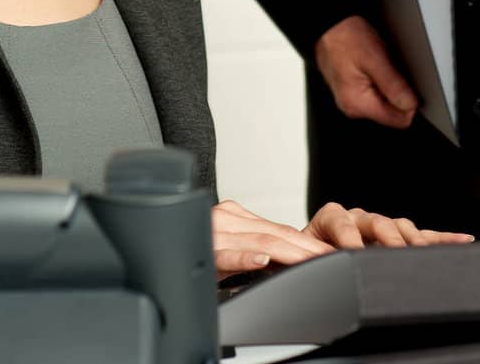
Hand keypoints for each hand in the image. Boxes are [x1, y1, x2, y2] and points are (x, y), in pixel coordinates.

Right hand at [211, 199, 334, 277]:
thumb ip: (253, 249)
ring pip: (260, 242)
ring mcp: (215, 233)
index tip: (329, 254)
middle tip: (330, 260)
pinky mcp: (204, 252)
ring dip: (290, 254)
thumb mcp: (228, 248)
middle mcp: (227, 219)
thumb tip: (285, 262)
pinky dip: (247, 258)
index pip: (279, 229)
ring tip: (311, 262)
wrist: (149, 252)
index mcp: (235, 216)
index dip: (308, 243)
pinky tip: (263, 261)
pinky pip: (228, 255)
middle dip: (307, 250)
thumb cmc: (199, 254)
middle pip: (276, 235)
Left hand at [302, 201, 475, 248]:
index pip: (341, 221)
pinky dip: (442, 238)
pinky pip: (422, 236)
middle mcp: (357, 217)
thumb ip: (304, 262)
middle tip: (396, 254)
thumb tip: (309, 272)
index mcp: (330, 218)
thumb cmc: (302, 259)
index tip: (354, 252)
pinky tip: (462, 239)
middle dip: (389, 239)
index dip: (349, 238)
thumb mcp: (297, 260)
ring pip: (401, 228)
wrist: (307, 257)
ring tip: (424, 251)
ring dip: (415, 240)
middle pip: (378, 222)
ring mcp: (379, 227)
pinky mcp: (397, 237)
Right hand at [314, 15, 418, 128]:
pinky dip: (379, 80)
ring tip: (378, 64)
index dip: (410, 101)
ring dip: (388, 84)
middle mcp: (352, 107)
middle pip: (392, 112)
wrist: (327, 25)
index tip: (406, 82)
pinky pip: (374, 93)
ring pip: (384, 102)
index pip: (399, 120)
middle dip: (397, 92)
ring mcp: (350, 100)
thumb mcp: (376, 59)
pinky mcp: (351, 91)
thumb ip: (395, 86)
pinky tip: (373, 65)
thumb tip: (411, 105)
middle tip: (387, 68)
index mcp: (358, 104)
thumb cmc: (345, 37)